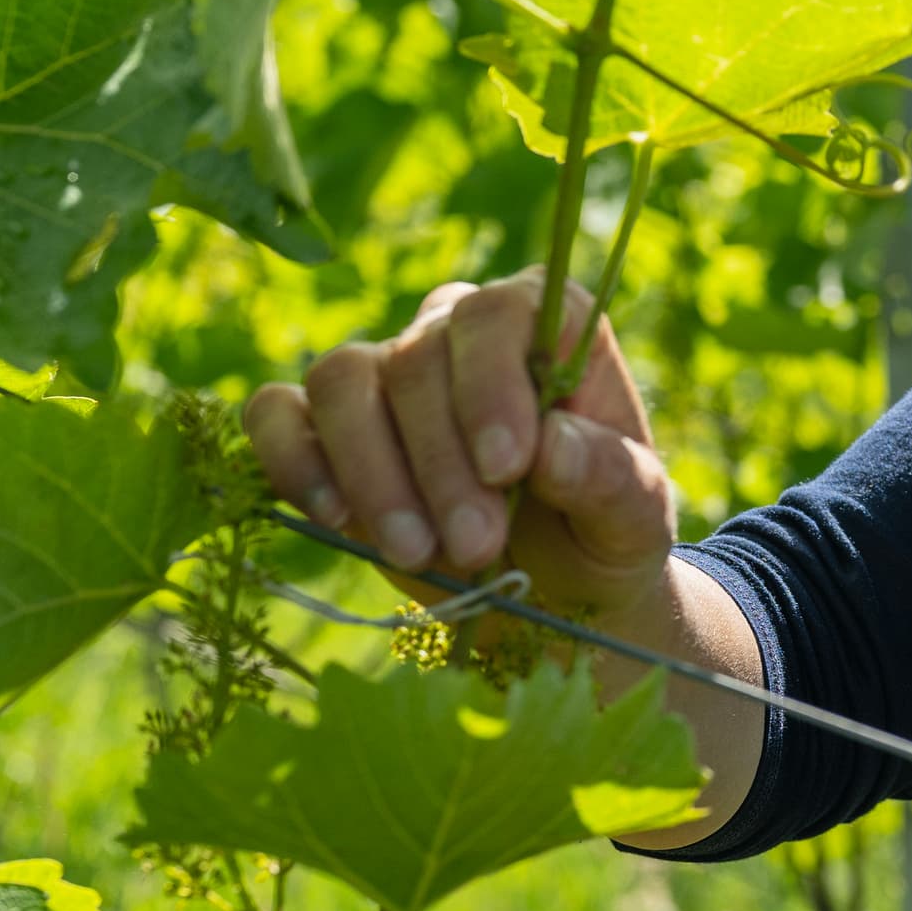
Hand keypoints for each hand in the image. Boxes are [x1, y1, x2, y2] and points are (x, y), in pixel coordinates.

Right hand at [243, 270, 677, 627]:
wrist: (547, 596)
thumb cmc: (600, 536)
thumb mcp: (635, 520)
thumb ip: (610, 478)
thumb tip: (550, 444)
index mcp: (546, 324)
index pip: (498, 314)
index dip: (492, 385)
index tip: (508, 469)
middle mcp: (457, 331)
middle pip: (417, 358)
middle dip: (440, 461)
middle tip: (475, 546)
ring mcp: (384, 373)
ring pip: (343, 380)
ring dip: (373, 471)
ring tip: (417, 551)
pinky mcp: (324, 428)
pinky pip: (276, 413)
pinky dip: (293, 460)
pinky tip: (335, 519)